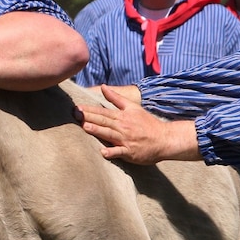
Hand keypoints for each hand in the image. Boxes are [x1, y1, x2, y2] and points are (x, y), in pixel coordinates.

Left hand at [75, 85, 199, 163]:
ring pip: (109, 134)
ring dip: (97, 130)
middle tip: (75, 114)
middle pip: (103, 121)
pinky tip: (103, 152)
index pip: (103, 112)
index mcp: (122, 116)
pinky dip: (112, 152)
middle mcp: (123, 127)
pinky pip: (120, 152)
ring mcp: (126, 140)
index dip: (89, 109)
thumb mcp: (133, 107)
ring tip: (85, 127)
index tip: (77, 107)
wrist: (164, 139)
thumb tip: (103, 87)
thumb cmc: (147, 123)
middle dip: (89, 117)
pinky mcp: (130, 152)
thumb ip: (116, 98)